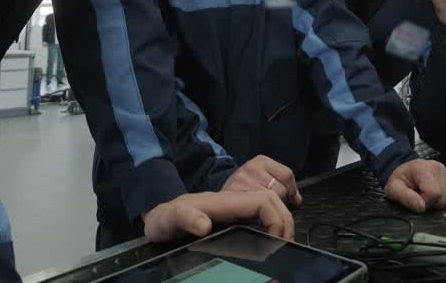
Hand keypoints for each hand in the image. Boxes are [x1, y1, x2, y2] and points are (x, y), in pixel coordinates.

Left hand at [143, 191, 292, 242]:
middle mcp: (233, 201)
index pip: (262, 200)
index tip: (276, 242)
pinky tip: (272, 240)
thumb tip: (204, 225)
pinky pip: (259, 214)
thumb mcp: (172, 219)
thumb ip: (186, 218)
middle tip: (286, 245)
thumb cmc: (165, 219)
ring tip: (283, 243)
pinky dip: (272, 224)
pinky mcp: (233, 217)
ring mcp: (234, 208)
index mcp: (225, 201)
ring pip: (268, 205)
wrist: (159, 218)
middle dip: (285, 219)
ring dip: (282, 220)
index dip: (276, 218)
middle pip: (271, 200)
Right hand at [221, 155, 301, 205]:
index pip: (287, 174)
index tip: (293, 199)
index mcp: (261, 160)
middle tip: (271, 204)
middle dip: (280, 200)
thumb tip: (298, 200)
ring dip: (270, 208)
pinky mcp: (234, 193)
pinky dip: (261, 215)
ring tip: (260, 208)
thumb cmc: (246, 188)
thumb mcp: (263, 177)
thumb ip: (282, 184)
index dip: (292, 190)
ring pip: (271, 200)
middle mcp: (251, 167)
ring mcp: (242, 180)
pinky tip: (255, 213)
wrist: (219, 195)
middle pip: (280, 189)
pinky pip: (259, 208)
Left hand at [384, 159, 445, 212]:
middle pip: (443, 197)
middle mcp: (438, 168)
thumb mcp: (394, 189)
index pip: (434, 193)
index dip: (426, 202)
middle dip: (432, 203)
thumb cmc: (400, 180)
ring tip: (427, 195)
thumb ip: (405, 197)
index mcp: (422, 168)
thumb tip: (421, 207)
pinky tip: (436, 195)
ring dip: (439, 202)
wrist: (405, 171)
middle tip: (421, 197)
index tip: (417, 200)